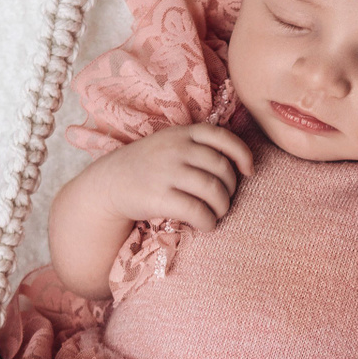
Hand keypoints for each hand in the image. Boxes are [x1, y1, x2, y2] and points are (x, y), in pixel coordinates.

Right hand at [88, 123, 254, 231]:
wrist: (108, 184)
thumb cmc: (146, 166)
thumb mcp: (168, 144)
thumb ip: (197, 146)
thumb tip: (240, 165)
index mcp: (181, 133)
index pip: (222, 137)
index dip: (242, 154)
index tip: (248, 171)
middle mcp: (175, 149)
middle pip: (221, 168)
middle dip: (231, 188)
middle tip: (224, 200)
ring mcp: (166, 172)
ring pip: (213, 190)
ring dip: (222, 207)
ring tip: (216, 214)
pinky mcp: (159, 197)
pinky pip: (197, 211)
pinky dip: (208, 221)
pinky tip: (205, 225)